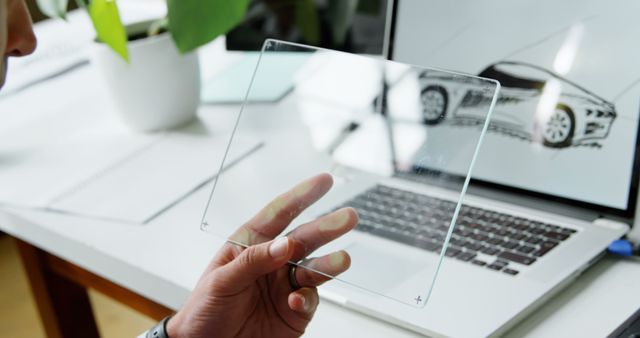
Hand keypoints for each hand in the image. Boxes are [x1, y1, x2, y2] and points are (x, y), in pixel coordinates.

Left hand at [167, 173, 357, 337]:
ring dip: (329, 262)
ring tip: (342, 259)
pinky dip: (307, 298)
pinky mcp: (294, 310)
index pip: (279, 214)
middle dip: (327, 227)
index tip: (324, 182)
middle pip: (304, 238)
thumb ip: (254, 261)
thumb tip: (284, 244)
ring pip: (314, 268)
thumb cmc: (204, 310)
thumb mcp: (221, 281)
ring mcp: (285, 285)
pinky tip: (297, 300)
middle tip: (349, 217)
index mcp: (250, 245)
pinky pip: (309, 299)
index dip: (302, 196)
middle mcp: (272, 261)